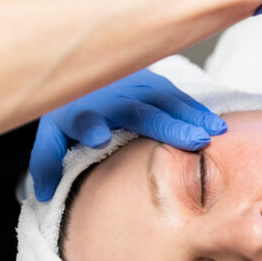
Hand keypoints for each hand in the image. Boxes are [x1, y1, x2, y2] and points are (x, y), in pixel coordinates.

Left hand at [30, 68, 225, 200]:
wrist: (87, 66)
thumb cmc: (70, 109)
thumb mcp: (51, 133)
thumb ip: (47, 161)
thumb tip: (44, 193)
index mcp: (80, 111)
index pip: (83, 119)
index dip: (91, 127)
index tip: (98, 138)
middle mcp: (112, 96)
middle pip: (139, 111)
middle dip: (165, 125)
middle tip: (192, 142)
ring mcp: (137, 87)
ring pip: (166, 102)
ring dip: (191, 118)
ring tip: (213, 134)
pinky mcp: (156, 84)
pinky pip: (179, 98)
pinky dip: (198, 111)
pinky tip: (217, 125)